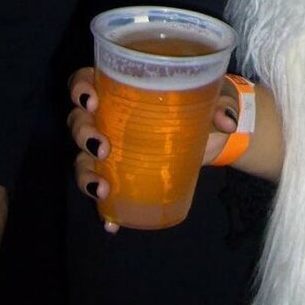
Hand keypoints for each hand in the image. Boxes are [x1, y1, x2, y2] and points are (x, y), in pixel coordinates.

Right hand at [66, 67, 240, 232]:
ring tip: (102, 189)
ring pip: (82, 158)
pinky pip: (103, 190)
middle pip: (78, 121)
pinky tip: (111, 224)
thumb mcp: (212, 98)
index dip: (79, 88)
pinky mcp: (122, 174)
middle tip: (103, 149)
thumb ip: (221, 105)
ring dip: (86, 175)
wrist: (212, 134)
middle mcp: (108, 116)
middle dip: (83, 135)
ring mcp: (112, 147)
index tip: (91, 101)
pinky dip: (104, 210)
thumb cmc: (202, 103)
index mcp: (121, 87)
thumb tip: (226, 121)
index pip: (85, 81)